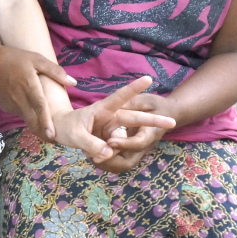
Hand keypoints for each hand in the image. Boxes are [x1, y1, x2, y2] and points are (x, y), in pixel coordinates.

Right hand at [0, 44, 75, 140]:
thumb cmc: (14, 58)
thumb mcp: (36, 59)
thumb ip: (55, 71)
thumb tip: (74, 83)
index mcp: (29, 86)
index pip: (39, 107)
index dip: (45, 122)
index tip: (52, 135)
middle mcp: (19, 98)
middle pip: (33, 120)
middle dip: (43, 133)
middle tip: (55, 140)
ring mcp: (11, 104)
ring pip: (27, 118)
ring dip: (37, 125)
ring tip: (47, 128)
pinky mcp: (6, 107)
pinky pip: (20, 113)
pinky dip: (27, 115)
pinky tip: (31, 110)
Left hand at [49, 76, 170, 170]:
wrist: (64, 132)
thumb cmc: (68, 127)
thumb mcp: (75, 134)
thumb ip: (90, 142)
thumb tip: (108, 152)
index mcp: (103, 109)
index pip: (120, 97)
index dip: (133, 88)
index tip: (148, 78)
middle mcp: (114, 118)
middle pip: (136, 118)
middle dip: (154, 120)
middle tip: (171, 122)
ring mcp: (117, 130)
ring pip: (128, 141)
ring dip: (117, 150)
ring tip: (91, 154)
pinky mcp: (116, 143)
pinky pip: (120, 153)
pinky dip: (110, 159)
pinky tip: (95, 158)